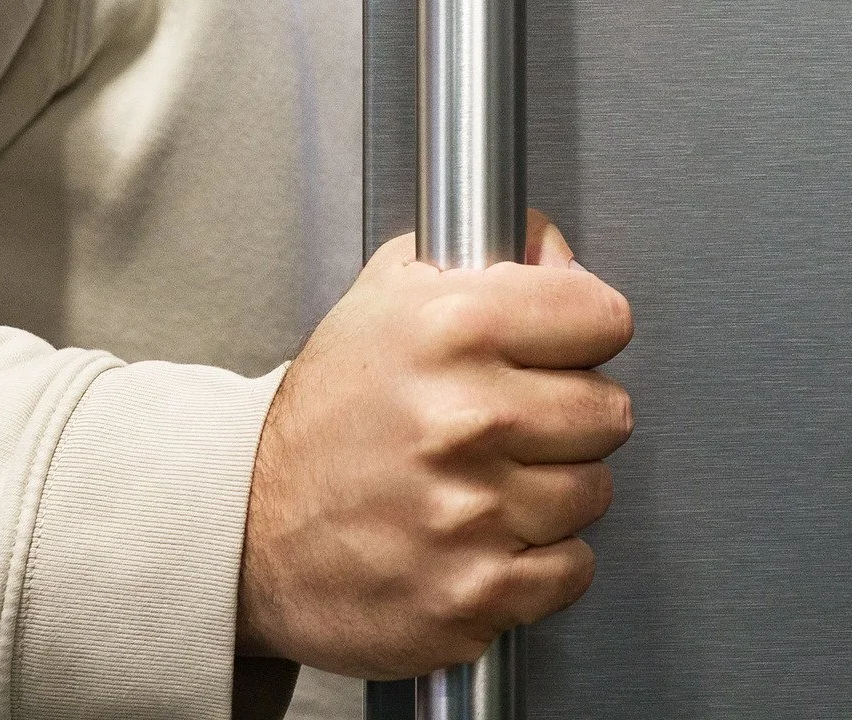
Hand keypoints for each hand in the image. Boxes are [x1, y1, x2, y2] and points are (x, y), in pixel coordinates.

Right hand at [236, 211, 633, 677]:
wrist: (242, 527)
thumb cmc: (326, 412)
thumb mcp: (391, 293)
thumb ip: (490, 255)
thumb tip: (561, 254)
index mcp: (457, 329)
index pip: (605, 318)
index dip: (586, 332)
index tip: (564, 348)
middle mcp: (469, 417)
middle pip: (609, 410)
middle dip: (573, 413)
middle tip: (521, 422)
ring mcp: (472, 513)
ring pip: (593, 490)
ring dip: (557, 488)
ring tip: (496, 479)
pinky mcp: (471, 595)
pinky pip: (573, 570)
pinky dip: (545, 562)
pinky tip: (495, 538)